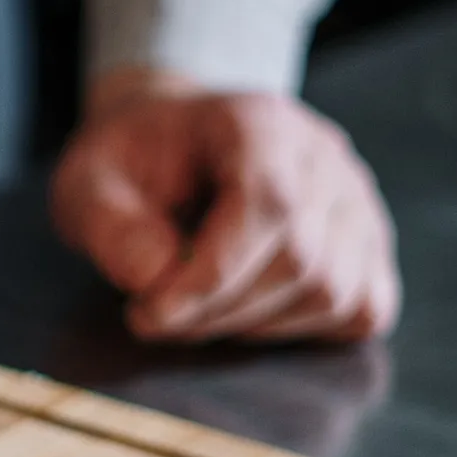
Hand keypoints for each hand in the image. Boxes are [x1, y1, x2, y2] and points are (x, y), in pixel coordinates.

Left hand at [50, 68, 399, 342]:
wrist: (169, 145)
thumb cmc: (131, 166)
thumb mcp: (89, 185)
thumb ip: (114, 230)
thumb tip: (158, 281)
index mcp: (259, 124)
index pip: (268, 205)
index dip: (209, 277)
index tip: (148, 314)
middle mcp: (325, 158)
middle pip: (300, 259)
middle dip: (218, 310)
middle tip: (158, 317)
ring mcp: (356, 201)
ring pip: (332, 292)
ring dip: (253, 326)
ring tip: (196, 310)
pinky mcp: (367, 245)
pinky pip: (362, 308)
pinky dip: (305, 332)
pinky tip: (249, 315)